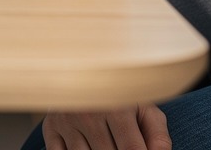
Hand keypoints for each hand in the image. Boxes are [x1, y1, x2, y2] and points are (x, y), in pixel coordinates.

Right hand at [41, 104, 170, 149]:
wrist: (82, 68)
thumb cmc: (120, 94)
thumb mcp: (145, 110)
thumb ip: (158, 138)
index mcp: (115, 108)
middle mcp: (87, 113)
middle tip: (117, 143)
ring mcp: (66, 121)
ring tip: (104, 143)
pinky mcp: (51, 126)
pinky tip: (86, 145)